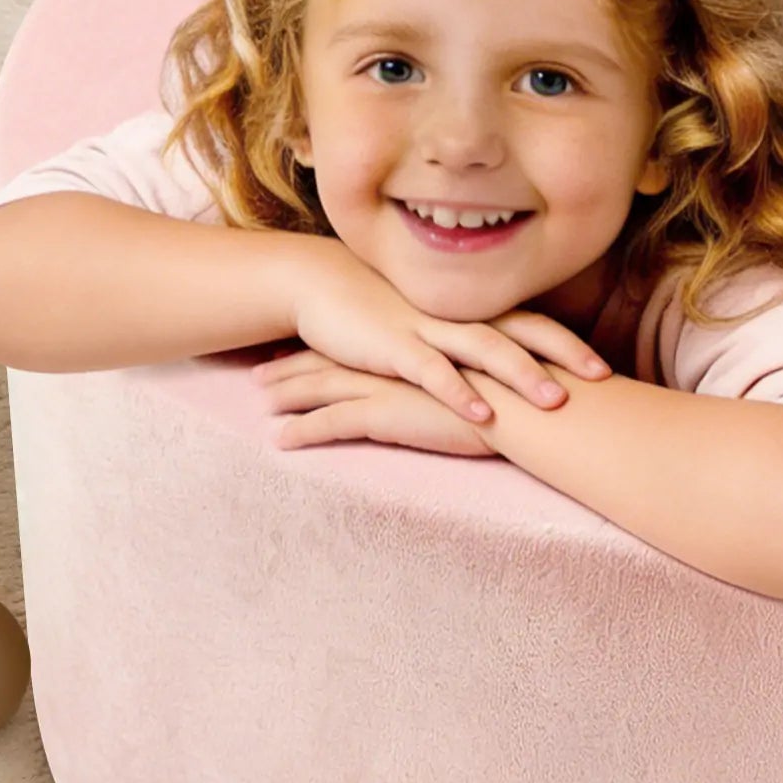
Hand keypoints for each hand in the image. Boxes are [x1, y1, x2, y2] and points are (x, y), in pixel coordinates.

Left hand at [253, 347, 495, 455]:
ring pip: (321, 387)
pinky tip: (281, 440)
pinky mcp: (382, 413)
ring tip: (261, 400)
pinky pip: (329, 423)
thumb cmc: (517, 388)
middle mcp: (392, 357)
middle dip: (295, 365)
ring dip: (287, 393)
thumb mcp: (491, 368)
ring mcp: (383, 383)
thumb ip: (469, 368)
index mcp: (414, 342)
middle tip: (265, 371)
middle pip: (332, 358)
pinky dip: (303, 431)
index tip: (308, 347)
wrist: (521, 401)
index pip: (363, 341)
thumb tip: (472, 377)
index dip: (333, 346)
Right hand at [288, 234, 611, 424]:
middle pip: (523, 332)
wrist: (320, 285)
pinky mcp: (394, 347)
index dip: (571, 344)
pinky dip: (459, 393)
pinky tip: (483, 416)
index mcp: (472, 312)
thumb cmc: (383, 311)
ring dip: (522, 375)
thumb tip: (510, 373)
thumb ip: (467, 344)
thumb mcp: (432, 326)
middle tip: (604, 378)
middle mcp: (459, 317)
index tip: (608, 368)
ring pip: (485, 349)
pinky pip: (432, 372)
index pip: (534, 325)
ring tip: (556, 402)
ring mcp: (428, 329)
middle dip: (565, 354)